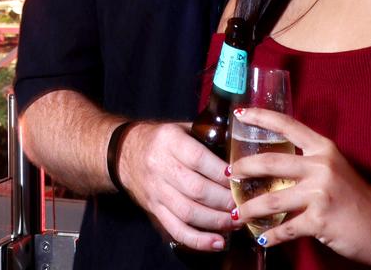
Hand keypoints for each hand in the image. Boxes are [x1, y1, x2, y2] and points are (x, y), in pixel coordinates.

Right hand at [118, 121, 234, 251]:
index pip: (198, 158)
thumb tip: (240, 148)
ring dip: (216, 221)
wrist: (125, 153)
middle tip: (245, 203)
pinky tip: (218, 242)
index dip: (221, 172)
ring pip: (188, 213)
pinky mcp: (154, 210)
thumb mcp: (181, 128)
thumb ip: (207, 136)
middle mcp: (161, 166)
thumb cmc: (162, 139)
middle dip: (224, 200)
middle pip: (196, 189)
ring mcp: (157, 191)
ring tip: (237, 222)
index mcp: (170, 141)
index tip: (241, 178)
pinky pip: (176, 229)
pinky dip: (198, 240)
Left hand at [228, 108, 370, 266]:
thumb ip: (308, 162)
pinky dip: (271, 236)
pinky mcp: (320, 220)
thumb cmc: (355, 197)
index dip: (260, 117)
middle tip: (228, 174)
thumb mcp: (334, 169)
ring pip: (271, 199)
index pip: (287, 125)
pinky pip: (285, 228)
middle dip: (242, 168)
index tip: (239, 114)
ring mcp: (320, 193)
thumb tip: (272, 165)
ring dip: (249, 209)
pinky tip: (262, 238)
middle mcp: (321, 165)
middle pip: (270, 162)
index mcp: (323, 148)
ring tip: (235, 214)